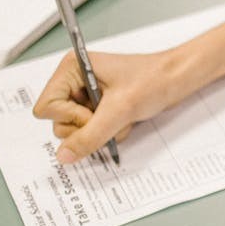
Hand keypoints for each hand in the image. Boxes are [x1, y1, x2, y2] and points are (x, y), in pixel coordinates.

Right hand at [32, 49, 179, 163]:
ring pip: (76, 131)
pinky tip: (126, 120)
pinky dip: (109, 132)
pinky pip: (92, 132)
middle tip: (112, 116)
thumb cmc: (153, 80)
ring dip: (101, 131)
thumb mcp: (120, 110)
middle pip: (58, 122)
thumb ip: (89, 135)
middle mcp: (74, 81)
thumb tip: (63, 156)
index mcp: (71, 69)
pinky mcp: (99, 107)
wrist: (178, 79)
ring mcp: (86, 95)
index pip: (46, 108)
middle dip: (87, 127)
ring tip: (122, 117)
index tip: (94, 114)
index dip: (69, 118)